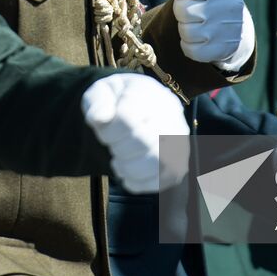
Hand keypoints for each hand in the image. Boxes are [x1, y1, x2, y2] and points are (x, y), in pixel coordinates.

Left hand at [82, 74, 189, 192]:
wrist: (135, 109)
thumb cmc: (115, 101)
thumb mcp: (100, 92)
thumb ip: (97, 101)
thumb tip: (100, 118)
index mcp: (148, 92)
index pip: (128, 119)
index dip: (109, 132)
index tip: (103, 131)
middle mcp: (170, 113)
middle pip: (144, 141)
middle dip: (119, 149)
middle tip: (113, 146)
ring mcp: (179, 138)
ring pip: (159, 163)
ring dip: (130, 169)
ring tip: (118, 163)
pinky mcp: (180, 160)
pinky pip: (165, 179)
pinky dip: (141, 183)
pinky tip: (127, 176)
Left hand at [173, 0, 254, 71]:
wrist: (234, 18)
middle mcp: (230, 7)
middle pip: (183, 11)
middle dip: (180, 7)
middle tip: (190, 6)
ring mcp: (226, 31)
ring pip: (185, 31)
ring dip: (184, 25)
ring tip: (194, 20)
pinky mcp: (221, 50)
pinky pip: (190, 50)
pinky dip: (188, 44)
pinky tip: (197, 36)